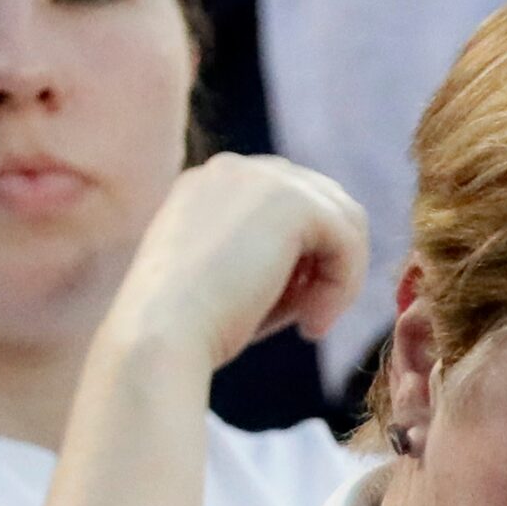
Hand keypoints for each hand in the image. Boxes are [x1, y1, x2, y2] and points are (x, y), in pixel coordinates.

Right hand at [96, 152, 368, 374]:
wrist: (158, 335)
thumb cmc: (189, 331)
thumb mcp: (234, 286)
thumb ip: (279, 264)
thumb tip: (336, 269)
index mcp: (210, 187)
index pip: (286, 205)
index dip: (304, 258)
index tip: (293, 310)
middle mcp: (235, 170)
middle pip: (322, 201)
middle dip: (328, 262)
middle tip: (310, 319)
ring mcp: (261, 177)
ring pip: (343, 219)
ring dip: (340, 277)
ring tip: (312, 324)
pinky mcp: (291, 200)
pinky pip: (348, 241)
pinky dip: (342, 287)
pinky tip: (312, 327)